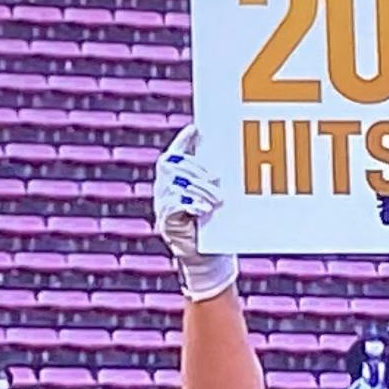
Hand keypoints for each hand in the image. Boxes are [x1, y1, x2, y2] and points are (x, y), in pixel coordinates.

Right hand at [152, 124, 238, 302]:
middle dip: (196, 168)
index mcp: (173, 182)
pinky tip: (204, 208)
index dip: (182, 141)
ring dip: (198, 189)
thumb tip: (225, 154)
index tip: (196, 129)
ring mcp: (162, 207)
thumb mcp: (213, 197)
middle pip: (173, 167)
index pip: (173, 156)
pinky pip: (173, 206)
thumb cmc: (213, 225)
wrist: (207, 258)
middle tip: (217, 176)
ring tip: (216, 198)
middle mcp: (163, 191)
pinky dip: (190, 204)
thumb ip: (213, 178)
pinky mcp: (166, 223)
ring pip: (175, 186)